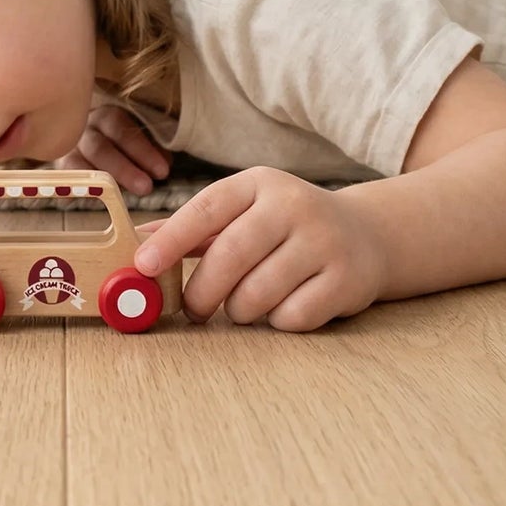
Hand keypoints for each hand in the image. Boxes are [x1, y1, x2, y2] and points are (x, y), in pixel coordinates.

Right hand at [57, 104, 170, 195]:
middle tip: (146, 188)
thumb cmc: (120, 141)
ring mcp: (67, 150)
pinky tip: (76, 201)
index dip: (142, 150)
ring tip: (118, 199)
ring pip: (76, 165)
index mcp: (106, 117)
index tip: (163, 171)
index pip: (122, 129)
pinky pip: (61, 180)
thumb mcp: (137, 138)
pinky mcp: (59, 169)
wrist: (84, 137)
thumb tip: (163, 165)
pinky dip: (69, 191)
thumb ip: (150, 149)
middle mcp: (83, 130)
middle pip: (99, 148)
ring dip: (100, 184)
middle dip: (123, 169)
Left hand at [131, 167, 386, 330]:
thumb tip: (137, 243)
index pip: (207, 207)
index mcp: (259, 184)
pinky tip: (284, 306)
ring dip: (239, 310)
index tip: (143, 265)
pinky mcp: (346, 280)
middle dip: (201, 292)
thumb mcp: (245, 212)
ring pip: (257, 294)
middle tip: (192, 310)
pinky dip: (277, 321)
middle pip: (230, 256)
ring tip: (244, 304)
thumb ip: (194, 228)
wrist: (367, 235)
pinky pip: (292, 317)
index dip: (172, 238)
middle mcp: (293, 206)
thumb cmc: (287, 227)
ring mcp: (324, 242)